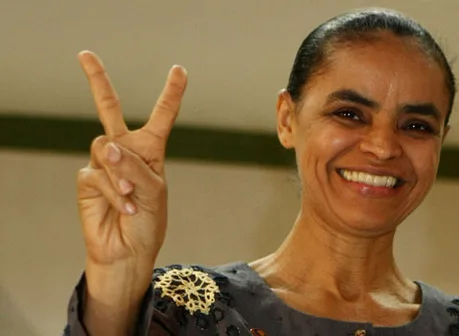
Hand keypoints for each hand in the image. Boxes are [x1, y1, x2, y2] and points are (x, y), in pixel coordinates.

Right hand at [76, 50, 186, 270]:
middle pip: (109, 109)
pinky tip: (122, 206)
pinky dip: (113, 191)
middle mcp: (126, 151)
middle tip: (85, 55)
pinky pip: (97, 173)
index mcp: (151, 151)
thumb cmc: (147, 222)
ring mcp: (104, 164)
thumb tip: (108, 146)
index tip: (179, 69)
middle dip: (97, 81)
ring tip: (130, 196)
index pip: (161, 116)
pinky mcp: (88, 179)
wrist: (127, 251)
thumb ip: (135, 168)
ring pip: (106, 147)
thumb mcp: (154, 193)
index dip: (171, 93)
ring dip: (121, 173)